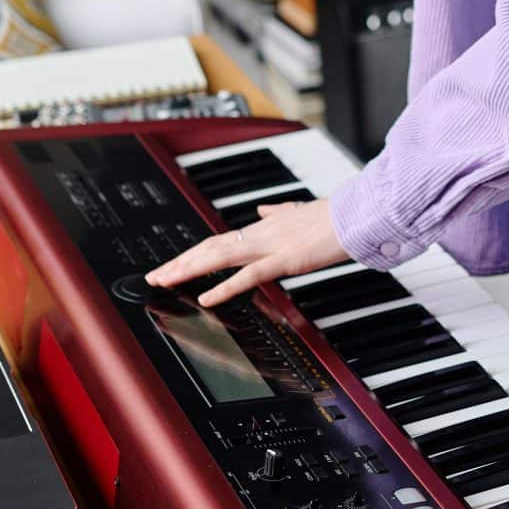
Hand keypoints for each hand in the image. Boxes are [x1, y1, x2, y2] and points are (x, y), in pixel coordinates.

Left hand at [143, 198, 347, 307]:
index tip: (172, 264)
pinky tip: (206, 298)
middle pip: (209, 248)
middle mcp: (259, 234)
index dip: (192, 252)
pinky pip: (248, 275)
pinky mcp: (284, 260)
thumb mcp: (299, 212)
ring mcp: (269, 246)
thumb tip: (264, 210)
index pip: (218, 240)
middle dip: (179, 263)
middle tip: (154, 276)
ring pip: (219, 257)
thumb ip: (278, 213)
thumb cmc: (332, 217)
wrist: (355, 214)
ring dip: (189, 270)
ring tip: (165, 281)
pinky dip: (224, 287)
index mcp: (262, 227)